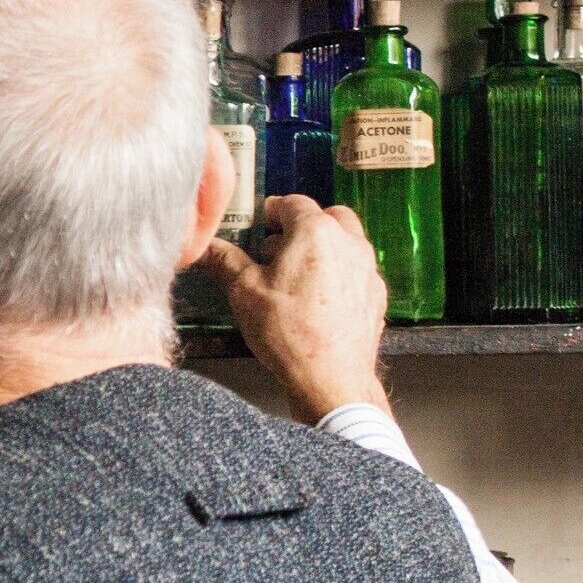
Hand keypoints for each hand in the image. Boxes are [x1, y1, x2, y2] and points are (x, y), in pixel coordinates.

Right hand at [200, 195, 392, 425]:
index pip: (291, 203)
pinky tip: (318, 298)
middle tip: (277, 249)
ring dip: (323, 247)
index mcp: (315, 232)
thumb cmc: (289, 333)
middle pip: (327, 216)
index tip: (257, 227)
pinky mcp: (376, 294)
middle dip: (302, 226)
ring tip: (297, 275)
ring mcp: (367, 269)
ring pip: (346, 241)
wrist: (331, 379)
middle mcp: (348, 242)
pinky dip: (339, 273)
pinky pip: (356, 270)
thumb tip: (205, 246)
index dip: (270, 213)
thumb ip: (225, 261)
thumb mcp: (244, 293)